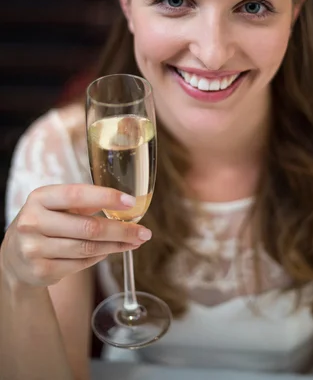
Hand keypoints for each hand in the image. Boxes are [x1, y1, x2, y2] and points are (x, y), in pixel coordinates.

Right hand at [1, 184, 151, 287]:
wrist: (14, 256)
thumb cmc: (45, 222)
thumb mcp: (55, 205)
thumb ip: (83, 202)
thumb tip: (123, 204)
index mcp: (40, 197)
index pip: (77, 194)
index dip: (106, 197)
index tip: (131, 202)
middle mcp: (34, 222)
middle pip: (89, 227)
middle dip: (121, 230)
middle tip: (144, 232)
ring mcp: (35, 249)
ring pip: (88, 248)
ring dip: (116, 246)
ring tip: (134, 242)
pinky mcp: (42, 271)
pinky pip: (81, 264)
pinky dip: (100, 257)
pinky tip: (110, 251)